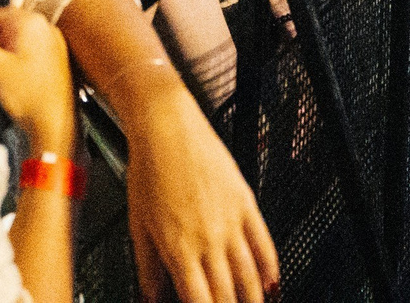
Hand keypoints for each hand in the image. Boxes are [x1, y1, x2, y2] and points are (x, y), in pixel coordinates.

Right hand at [0, 6, 75, 150]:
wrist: (55, 124)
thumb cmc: (29, 96)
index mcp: (30, 23)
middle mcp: (45, 28)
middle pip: (5, 25)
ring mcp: (53, 44)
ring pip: (16, 39)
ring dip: (0, 50)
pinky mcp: (56, 61)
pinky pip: (28, 51)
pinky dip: (14, 59)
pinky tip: (7, 77)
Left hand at [122, 90, 278, 302]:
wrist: (166, 126)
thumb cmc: (148, 169)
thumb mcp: (138, 225)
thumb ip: (148, 270)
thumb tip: (151, 299)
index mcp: (178, 249)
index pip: (199, 302)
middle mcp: (208, 239)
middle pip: (227, 294)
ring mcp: (231, 222)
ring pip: (250, 276)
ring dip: (252, 299)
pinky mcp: (246, 203)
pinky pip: (264, 244)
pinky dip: (270, 269)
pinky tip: (271, 284)